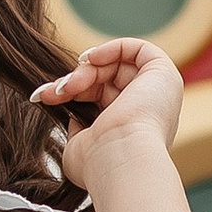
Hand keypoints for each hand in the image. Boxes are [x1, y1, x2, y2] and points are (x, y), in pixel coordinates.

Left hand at [30, 38, 183, 190]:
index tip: (47, 95)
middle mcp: (147, 109)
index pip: (99, 97)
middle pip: (106, 79)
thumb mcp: (79, 144)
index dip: (72, 90)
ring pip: (115, 65)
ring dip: (86, 70)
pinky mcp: (163, 72)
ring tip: (70, 86)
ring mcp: (157, 91)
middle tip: (57, 91)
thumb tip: (72, 112)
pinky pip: (137, 48)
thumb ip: (78, 127)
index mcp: (131, 128)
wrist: (119, 159)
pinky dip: (111, 48)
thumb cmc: (98, 162)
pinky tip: (91, 60)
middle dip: (76, 80)